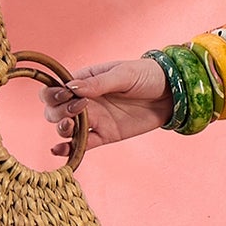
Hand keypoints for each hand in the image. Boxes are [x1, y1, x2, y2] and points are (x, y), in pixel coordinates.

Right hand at [39, 57, 173, 156]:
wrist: (171, 94)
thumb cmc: (147, 76)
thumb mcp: (123, 75)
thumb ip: (98, 84)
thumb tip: (71, 88)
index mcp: (85, 81)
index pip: (56, 89)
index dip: (53, 94)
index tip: (66, 95)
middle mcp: (85, 101)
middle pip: (55, 111)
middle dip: (57, 113)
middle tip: (76, 110)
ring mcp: (94, 119)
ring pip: (66, 128)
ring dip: (62, 129)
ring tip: (70, 127)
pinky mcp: (105, 135)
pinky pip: (83, 144)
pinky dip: (69, 149)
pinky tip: (59, 151)